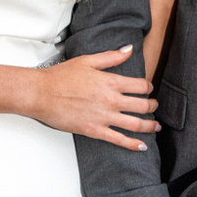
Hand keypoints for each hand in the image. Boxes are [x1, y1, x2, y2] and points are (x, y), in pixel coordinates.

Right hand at [33, 45, 155, 149]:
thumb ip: (111, 57)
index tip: (148, 88)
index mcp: (110, 81)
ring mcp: (104, 117)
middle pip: (142, 105)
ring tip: (155, 126)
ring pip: (135, 124)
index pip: (140, 85)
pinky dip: (133, 144)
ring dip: (149, 125)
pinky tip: (142, 146)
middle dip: (152, 106)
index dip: (148, 87)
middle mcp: (111, 100)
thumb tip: (129, 50)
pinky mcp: (95, 130)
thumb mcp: (87, 61)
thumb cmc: (60, 77)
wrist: (41, 94)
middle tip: (154, 106)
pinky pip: (119, 140)